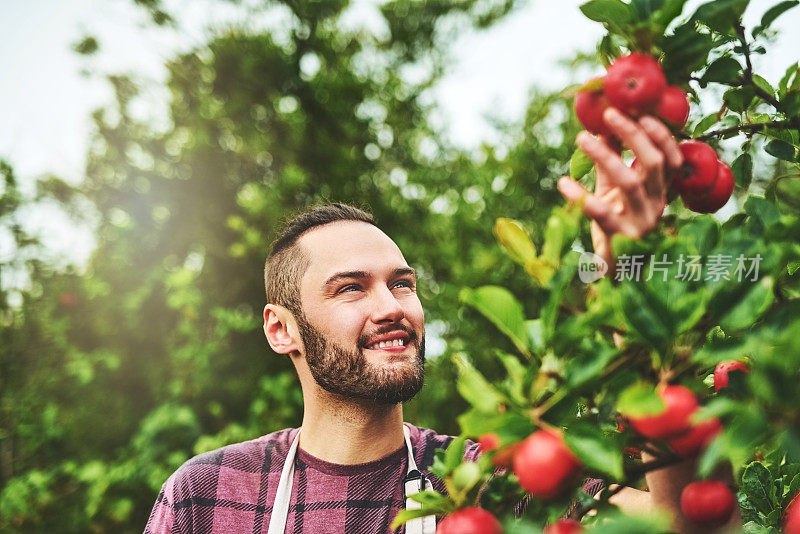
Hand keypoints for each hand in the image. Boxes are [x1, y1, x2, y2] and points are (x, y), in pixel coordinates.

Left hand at [557, 107, 682, 271]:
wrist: (615, 272)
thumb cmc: (614, 224)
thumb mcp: (613, 191)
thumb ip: (610, 163)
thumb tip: (601, 129)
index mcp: (659, 192)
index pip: (672, 158)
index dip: (662, 136)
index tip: (644, 113)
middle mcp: (656, 205)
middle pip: (654, 164)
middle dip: (633, 135)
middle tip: (610, 115)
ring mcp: (641, 223)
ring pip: (630, 182)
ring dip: (605, 156)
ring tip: (582, 138)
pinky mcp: (621, 240)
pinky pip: (602, 213)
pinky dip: (581, 195)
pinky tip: (563, 182)